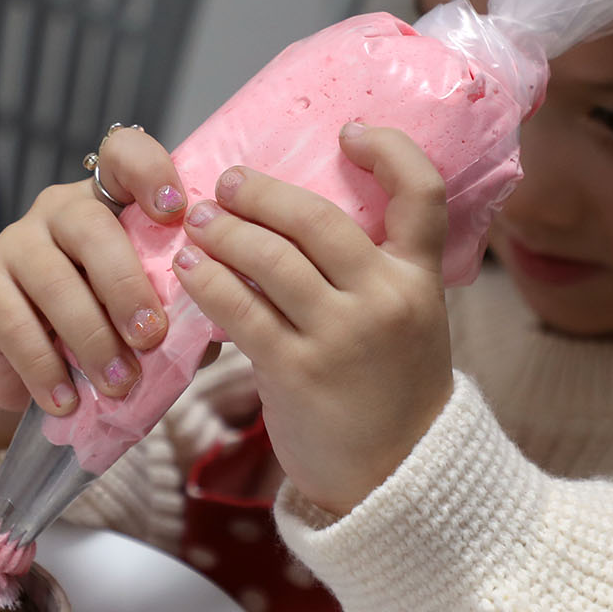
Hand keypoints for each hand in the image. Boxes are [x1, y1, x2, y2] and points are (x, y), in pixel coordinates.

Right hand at [0, 128, 187, 454]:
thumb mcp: (149, 312)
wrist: (33, 369)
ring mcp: (16, 245)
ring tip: (119, 382)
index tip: (176, 212)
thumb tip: (220, 321)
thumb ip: (182, 308)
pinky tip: (68, 401)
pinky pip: (15, 325)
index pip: (123, 155)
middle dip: (126, 284)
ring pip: (54, 281)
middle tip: (151, 336)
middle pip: (91, 227)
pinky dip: (45, 369)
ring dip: (92, 337)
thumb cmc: (108, 327)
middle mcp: (59, 210)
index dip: (149, 172)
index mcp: (110, 201)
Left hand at [171, 124, 453, 515]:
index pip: (423, 193)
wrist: (396, 479)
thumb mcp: (408, 322)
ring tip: (197, 222)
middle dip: (261, 193)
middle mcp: (387, 299)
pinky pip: (241, 311)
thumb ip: (371, 273)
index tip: (348, 132)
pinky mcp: (298, 372)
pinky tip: (189, 270)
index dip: (389, 149)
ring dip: (224, 231)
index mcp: (421, 279)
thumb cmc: (390, 394)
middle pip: (317, 219)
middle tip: (226, 183)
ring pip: (271, 258)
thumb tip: (297, 219)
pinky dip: (208, 282)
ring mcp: (343, 336)